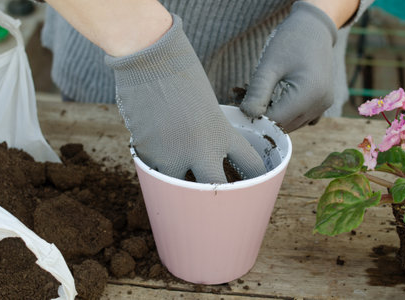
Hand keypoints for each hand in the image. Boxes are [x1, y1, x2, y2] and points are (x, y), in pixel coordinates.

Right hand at [106, 15, 265, 183]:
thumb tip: (202, 153)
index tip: (256, 183)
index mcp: (223, 133)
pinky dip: (158, 165)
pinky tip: (156, 148)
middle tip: (215, 200)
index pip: (251, 163)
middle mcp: (202, 150)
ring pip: (178, 186)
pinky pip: (155, 171)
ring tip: (176, 171)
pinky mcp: (148, 155)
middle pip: (215, 191)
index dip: (256, 176)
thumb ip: (210, 131)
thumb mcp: (206, 104)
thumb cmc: (179, 73)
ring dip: (179, 182)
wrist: (148, 60)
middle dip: (216, 199)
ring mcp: (173, 156)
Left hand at [240, 1, 337, 131]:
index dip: (257, 119)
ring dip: (276, 117)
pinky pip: (301, 119)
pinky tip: (278, 99)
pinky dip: (288, 115)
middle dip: (266, 119)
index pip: (276, 122)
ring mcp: (323, 106)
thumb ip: (258, 92)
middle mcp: (320, 104)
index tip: (242, 109)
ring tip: (264, 98)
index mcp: (308, 95)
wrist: (314, 29)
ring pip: (292, 125)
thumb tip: (248, 116)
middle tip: (250, 102)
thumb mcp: (269, 65)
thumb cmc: (290, 42)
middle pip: (285, 127)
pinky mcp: (323, 104)